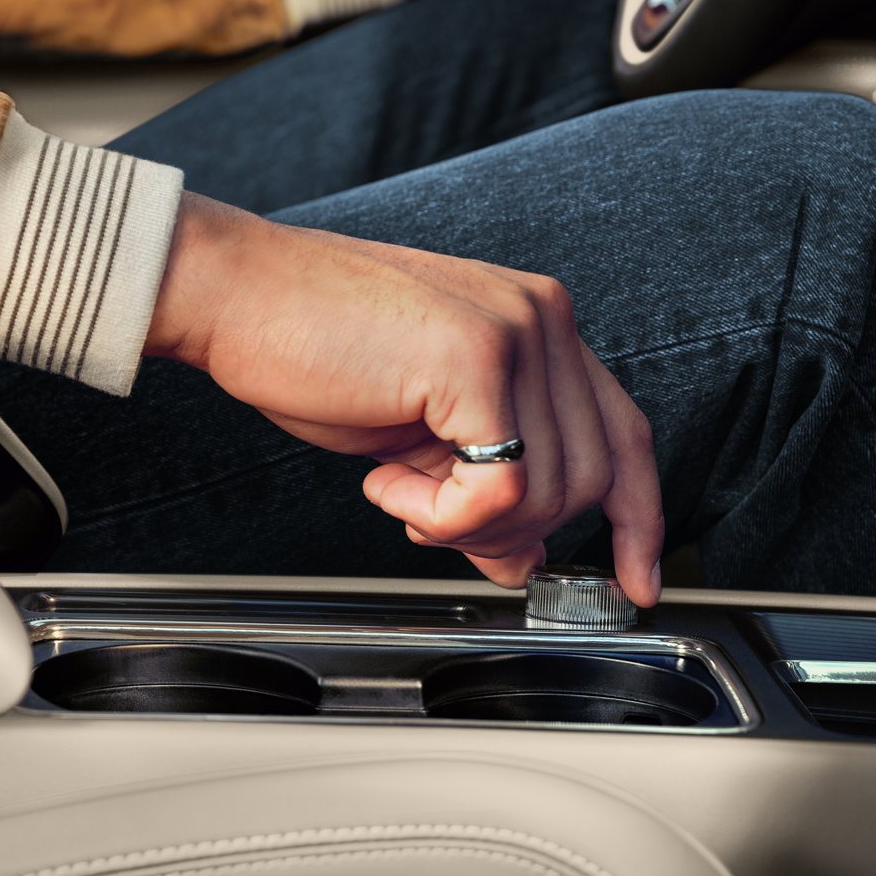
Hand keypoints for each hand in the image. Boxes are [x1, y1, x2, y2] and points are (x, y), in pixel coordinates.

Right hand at [146, 193, 663, 603]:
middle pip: (593, 477)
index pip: (624, 432)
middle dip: (515, 530)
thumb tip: (524, 557)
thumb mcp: (420, 432)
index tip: (636, 580)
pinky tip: (387, 485)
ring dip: (466, 522)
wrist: (236, 295)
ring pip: (551, 491)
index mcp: (537, 323)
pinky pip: (501, 488)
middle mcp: (542, 317)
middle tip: (434, 525)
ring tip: (398, 490)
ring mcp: (516, 331)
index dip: (640, 516)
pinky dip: (444, 516)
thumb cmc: (312, 349)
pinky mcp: (477, 359)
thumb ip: (486, 482)